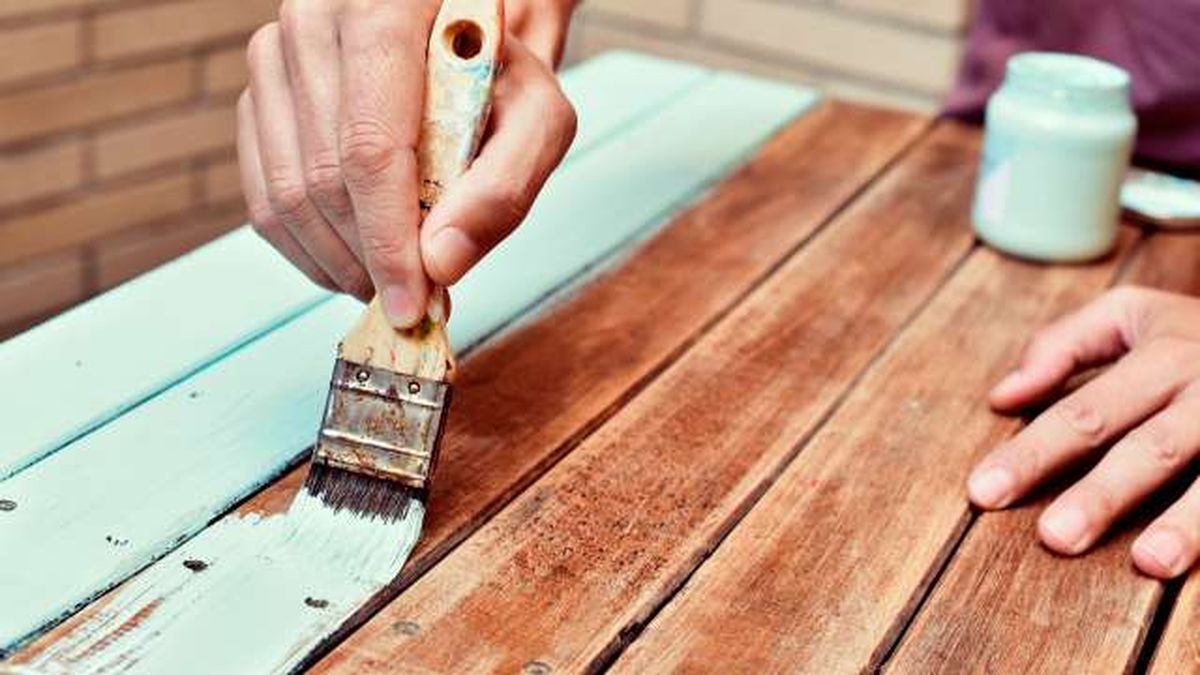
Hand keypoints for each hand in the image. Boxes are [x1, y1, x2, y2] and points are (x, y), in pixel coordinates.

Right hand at [238, 0, 577, 326]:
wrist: (462, 40)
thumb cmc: (503, 74)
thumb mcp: (540, 118)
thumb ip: (506, 187)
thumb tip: (441, 263)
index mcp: (385, 9)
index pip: (371, 148)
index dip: (388, 241)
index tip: (412, 305)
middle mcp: (314, 19)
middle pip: (325, 179)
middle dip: (369, 262)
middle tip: (415, 302)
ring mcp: (274, 54)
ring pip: (285, 195)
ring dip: (338, 264)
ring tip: (388, 286)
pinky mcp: (260, 94)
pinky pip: (263, 196)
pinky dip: (309, 249)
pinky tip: (355, 263)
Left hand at [968, 287, 1199, 578]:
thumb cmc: (1195, 333)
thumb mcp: (1132, 315)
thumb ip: (1062, 347)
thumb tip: (1001, 397)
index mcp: (1163, 353)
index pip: (1083, 411)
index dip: (1032, 453)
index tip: (983, 492)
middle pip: (1149, 448)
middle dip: (1101, 494)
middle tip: (1054, 538)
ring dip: (1186, 522)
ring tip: (1149, 562)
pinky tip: (1197, 565)